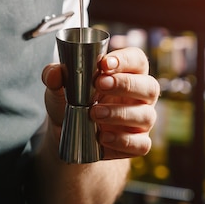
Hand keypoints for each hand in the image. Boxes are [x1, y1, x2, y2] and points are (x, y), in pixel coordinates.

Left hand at [42, 47, 158, 159]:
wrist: (68, 133)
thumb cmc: (73, 101)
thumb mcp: (59, 87)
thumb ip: (54, 76)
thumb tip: (55, 73)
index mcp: (128, 73)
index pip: (137, 60)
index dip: (125, 60)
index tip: (104, 63)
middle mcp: (141, 95)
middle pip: (150, 86)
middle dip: (126, 84)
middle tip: (99, 85)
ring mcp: (142, 120)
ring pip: (146, 115)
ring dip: (120, 114)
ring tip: (94, 113)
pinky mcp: (138, 143)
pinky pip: (141, 144)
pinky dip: (123, 141)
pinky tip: (103, 137)